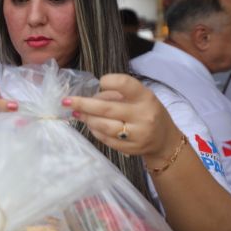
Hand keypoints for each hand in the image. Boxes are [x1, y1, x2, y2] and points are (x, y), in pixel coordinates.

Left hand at [61, 73, 181, 164]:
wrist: (164, 141)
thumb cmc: (147, 112)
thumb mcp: (140, 97)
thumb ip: (118, 94)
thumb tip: (90, 96)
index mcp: (145, 97)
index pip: (126, 84)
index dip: (110, 81)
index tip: (100, 82)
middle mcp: (143, 115)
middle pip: (106, 108)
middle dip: (82, 104)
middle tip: (66, 101)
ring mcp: (137, 134)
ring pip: (103, 126)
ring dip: (86, 118)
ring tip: (76, 113)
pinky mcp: (130, 148)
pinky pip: (105, 139)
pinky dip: (94, 130)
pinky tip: (90, 124)